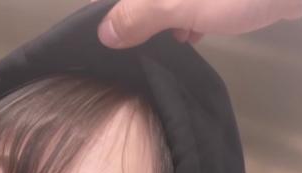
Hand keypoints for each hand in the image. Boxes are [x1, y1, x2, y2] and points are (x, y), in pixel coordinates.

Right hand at [90, 0, 301, 48]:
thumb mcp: (178, 3)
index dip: (124, 12)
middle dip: (150, 14)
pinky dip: (195, 11)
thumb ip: (140, 15)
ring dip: (172, 16)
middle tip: (148, 40)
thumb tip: (106, 33)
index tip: (120, 33)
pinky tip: (196, 32)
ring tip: (176, 38)